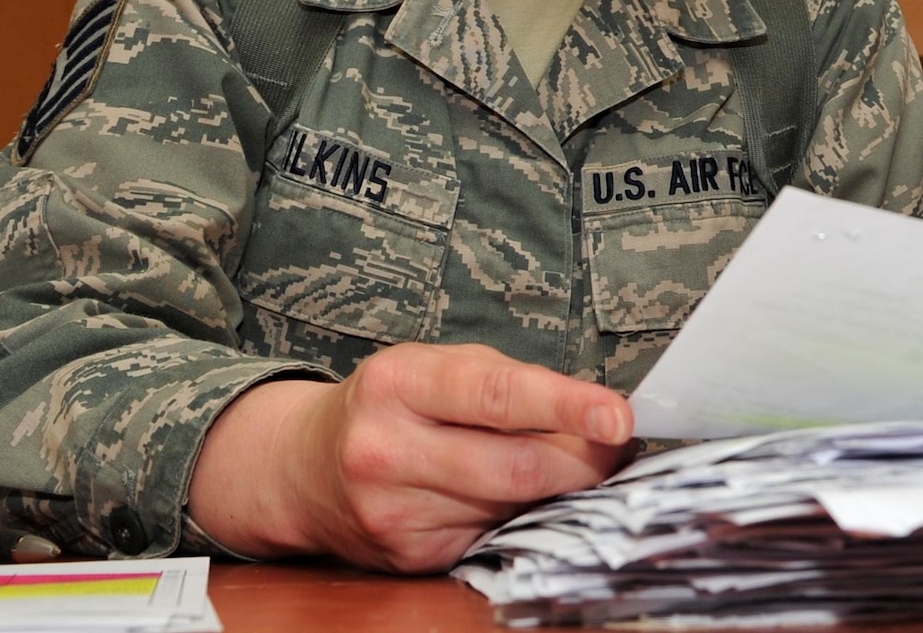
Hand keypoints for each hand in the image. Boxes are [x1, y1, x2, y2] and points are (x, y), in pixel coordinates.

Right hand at [188, 343, 632, 571]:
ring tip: (572, 463)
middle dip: (582, 460)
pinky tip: (518, 496)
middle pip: (515, 467)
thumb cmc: (392, 404)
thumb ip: (512, 385)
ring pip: (510, 506)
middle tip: (617, 446)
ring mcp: (392, 511)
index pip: (498, 396)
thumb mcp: (438, 367)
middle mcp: (386, 448)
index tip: (618, 417)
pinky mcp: (406, 554)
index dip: (566, 407)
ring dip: (556, 488)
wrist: (304, 466)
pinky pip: (492, 535)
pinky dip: (520, 515)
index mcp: (398, 383)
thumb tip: (597, 419)